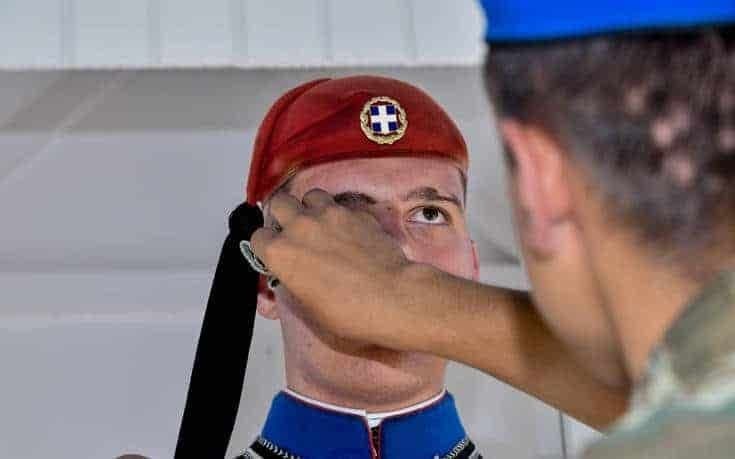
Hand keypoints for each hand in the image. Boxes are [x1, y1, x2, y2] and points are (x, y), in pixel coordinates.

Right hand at [250, 189, 412, 344]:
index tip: (278, 255)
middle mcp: (300, 226)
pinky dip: (342, 215)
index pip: (258, 237)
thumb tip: (294, 278)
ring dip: (313, 208)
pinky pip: (343, 205)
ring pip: (312, 196)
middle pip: (280, 203)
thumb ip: (294, 285)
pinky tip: (351, 231)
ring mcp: (330, 214)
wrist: (392, 298)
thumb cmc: (348, 314)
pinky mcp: (357, 213)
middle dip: (284, 215)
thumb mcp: (309, 310)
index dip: (268, 247)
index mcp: (281, 252)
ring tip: (323, 225)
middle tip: (296, 233)